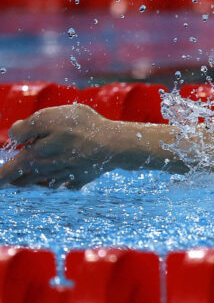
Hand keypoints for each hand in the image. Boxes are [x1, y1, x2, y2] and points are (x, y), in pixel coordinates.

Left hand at [0, 104, 123, 188]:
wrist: (115, 144)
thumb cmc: (80, 128)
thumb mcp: (48, 118)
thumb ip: (26, 127)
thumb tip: (14, 136)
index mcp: (33, 157)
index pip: (7, 170)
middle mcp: (46, 171)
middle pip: (24, 180)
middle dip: (13, 182)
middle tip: (5, 184)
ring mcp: (65, 176)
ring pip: (43, 183)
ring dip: (33, 183)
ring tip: (26, 183)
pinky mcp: (83, 177)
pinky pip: (67, 185)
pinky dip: (61, 184)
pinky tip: (61, 181)